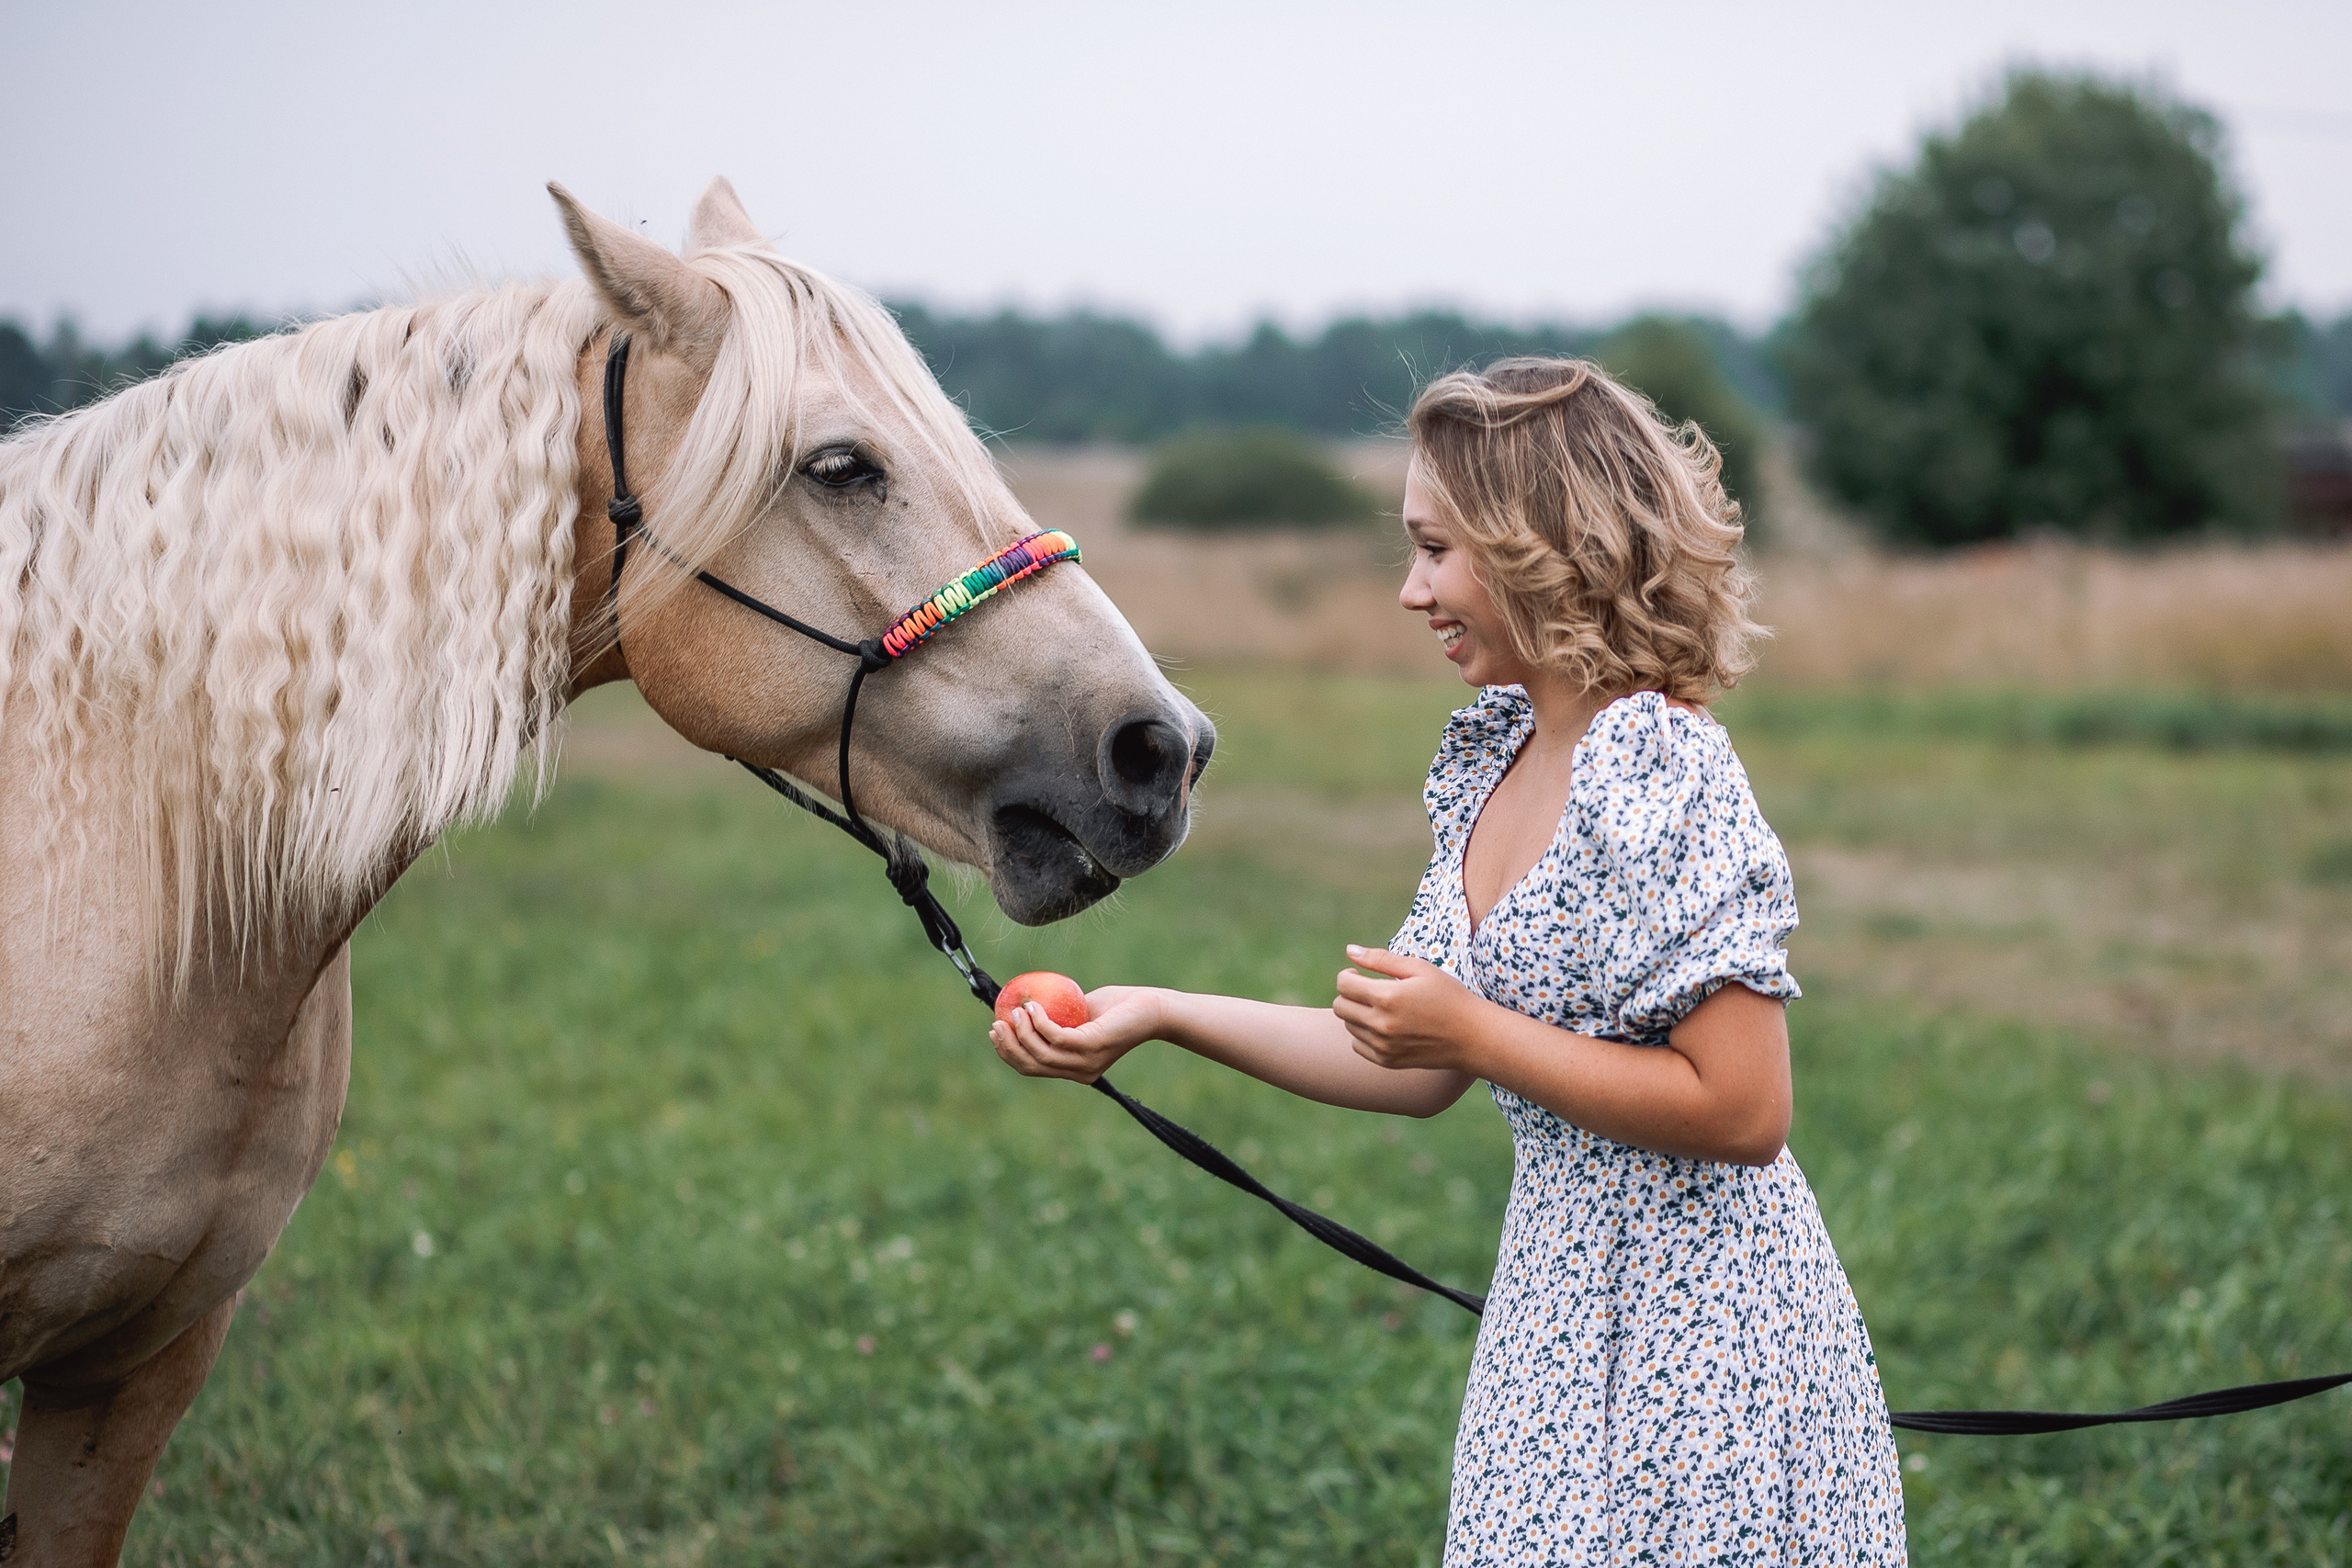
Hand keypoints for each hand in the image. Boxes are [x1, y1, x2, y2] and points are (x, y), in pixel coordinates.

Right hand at [989, 985, 1167, 1082]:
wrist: (1151, 1008)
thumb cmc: (1118, 1008)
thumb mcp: (1081, 1015)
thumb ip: (1058, 1018)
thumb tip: (1025, 1006)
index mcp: (1075, 1070)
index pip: (1032, 1069)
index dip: (1009, 1053)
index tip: (995, 1032)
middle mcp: (1079, 1072)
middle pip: (1031, 1066)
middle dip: (1008, 1046)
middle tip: (997, 1023)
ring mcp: (1086, 1062)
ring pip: (1040, 1054)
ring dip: (1021, 1032)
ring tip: (1017, 1009)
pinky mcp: (1092, 1046)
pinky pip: (1056, 1037)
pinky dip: (1039, 1021)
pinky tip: (1034, 1006)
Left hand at [1333, 946, 1477, 1072]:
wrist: (1472, 1036)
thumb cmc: (1448, 996)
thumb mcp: (1419, 969)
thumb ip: (1381, 959)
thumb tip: (1350, 950)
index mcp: (1387, 997)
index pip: (1343, 984)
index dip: (1348, 975)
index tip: (1359, 974)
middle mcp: (1380, 1024)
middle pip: (1340, 1006)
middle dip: (1349, 994)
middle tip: (1368, 990)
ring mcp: (1383, 1046)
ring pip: (1348, 1026)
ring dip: (1357, 1014)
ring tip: (1381, 1008)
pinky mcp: (1387, 1061)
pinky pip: (1357, 1045)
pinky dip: (1364, 1035)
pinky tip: (1384, 1026)